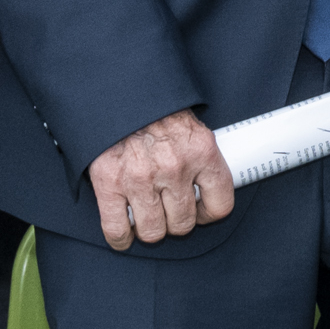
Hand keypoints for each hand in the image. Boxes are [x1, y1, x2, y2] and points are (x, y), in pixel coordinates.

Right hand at [89, 107, 236, 248]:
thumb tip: (205, 190)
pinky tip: (124, 233)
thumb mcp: (190, 127)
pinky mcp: (109, 184)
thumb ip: (199, 158)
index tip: (198, 210)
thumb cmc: (154, 110)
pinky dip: (121, 238)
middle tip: (165, 207)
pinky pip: (118, 230)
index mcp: (201, 151)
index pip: (220, 204)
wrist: (116, 90)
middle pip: (183, 223)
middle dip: (174, 221)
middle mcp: (173, 167)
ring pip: (153, 232)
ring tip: (145, 214)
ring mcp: (140, 178)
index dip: (208, 214)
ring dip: (149, 228)